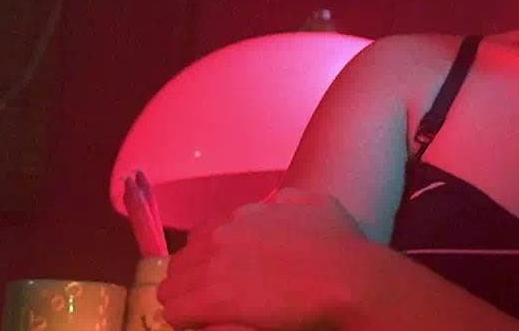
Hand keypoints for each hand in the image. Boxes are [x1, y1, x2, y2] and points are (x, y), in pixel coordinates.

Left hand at [159, 187, 377, 330]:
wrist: (346, 278)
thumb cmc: (342, 247)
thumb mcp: (318, 205)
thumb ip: (291, 200)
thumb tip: (278, 200)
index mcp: (244, 215)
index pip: (200, 236)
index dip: (208, 260)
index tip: (220, 277)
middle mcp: (223, 234)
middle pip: (182, 261)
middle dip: (191, 281)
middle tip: (209, 301)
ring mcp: (215, 265)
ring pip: (172, 287)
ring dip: (185, 301)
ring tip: (202, 316)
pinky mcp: (214, 297)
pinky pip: (176, 311)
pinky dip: (185, 319)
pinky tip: (200, 324)